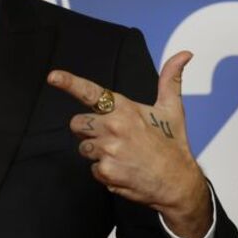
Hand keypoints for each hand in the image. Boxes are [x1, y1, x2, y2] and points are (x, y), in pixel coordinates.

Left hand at [48, 51, 211, 237]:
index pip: (91, 92)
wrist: (178, 183)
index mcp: (125, 109)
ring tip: (122, 154)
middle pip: (77, 123)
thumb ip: (170, 79)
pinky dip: (105, 171)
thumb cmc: (173, 144)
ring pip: (83, 148)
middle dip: (87, 130)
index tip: (53, 76)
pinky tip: (124, 169)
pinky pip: (92, 169)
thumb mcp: (172, 109)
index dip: (69, 82)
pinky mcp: (106, 172)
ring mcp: (108, 151)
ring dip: (97, 152)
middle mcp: (113, 127)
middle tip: (111, 136)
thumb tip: (185, 53)